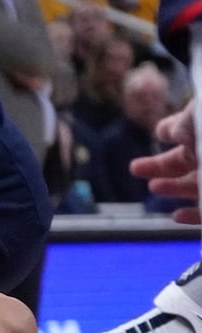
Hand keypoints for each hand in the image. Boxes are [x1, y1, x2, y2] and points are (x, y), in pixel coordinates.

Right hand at [130, 99, 200, 223]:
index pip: (187, 130)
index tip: (160, 133)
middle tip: (135, 168)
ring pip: (197, 186)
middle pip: (187, 161)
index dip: (173, 130)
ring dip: (174, 188)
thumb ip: (180, 124)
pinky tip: (176, 215)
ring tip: (155, 188)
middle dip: (162, 164)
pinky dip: (192, 215)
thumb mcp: (198, 117)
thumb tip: (163, 131)